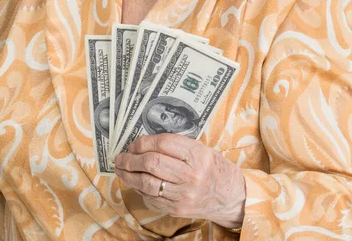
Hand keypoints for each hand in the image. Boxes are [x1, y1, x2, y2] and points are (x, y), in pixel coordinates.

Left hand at [114, 134, 245, 228]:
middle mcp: (191, 175)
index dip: (143, 142)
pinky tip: (134, 181)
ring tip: (120, 168)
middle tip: (120, 156)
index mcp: (197, 155)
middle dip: (131, 159)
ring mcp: (183, 195)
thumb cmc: (214, 167)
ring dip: (129, 175)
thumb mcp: (201, 148)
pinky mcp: (178, 209)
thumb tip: (144, 144)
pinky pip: (152, 198)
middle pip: (152, 164)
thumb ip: (176, 145)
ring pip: (148, 183)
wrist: (231, 196)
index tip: (134, 143)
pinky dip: (139, 188)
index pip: (163, 144)